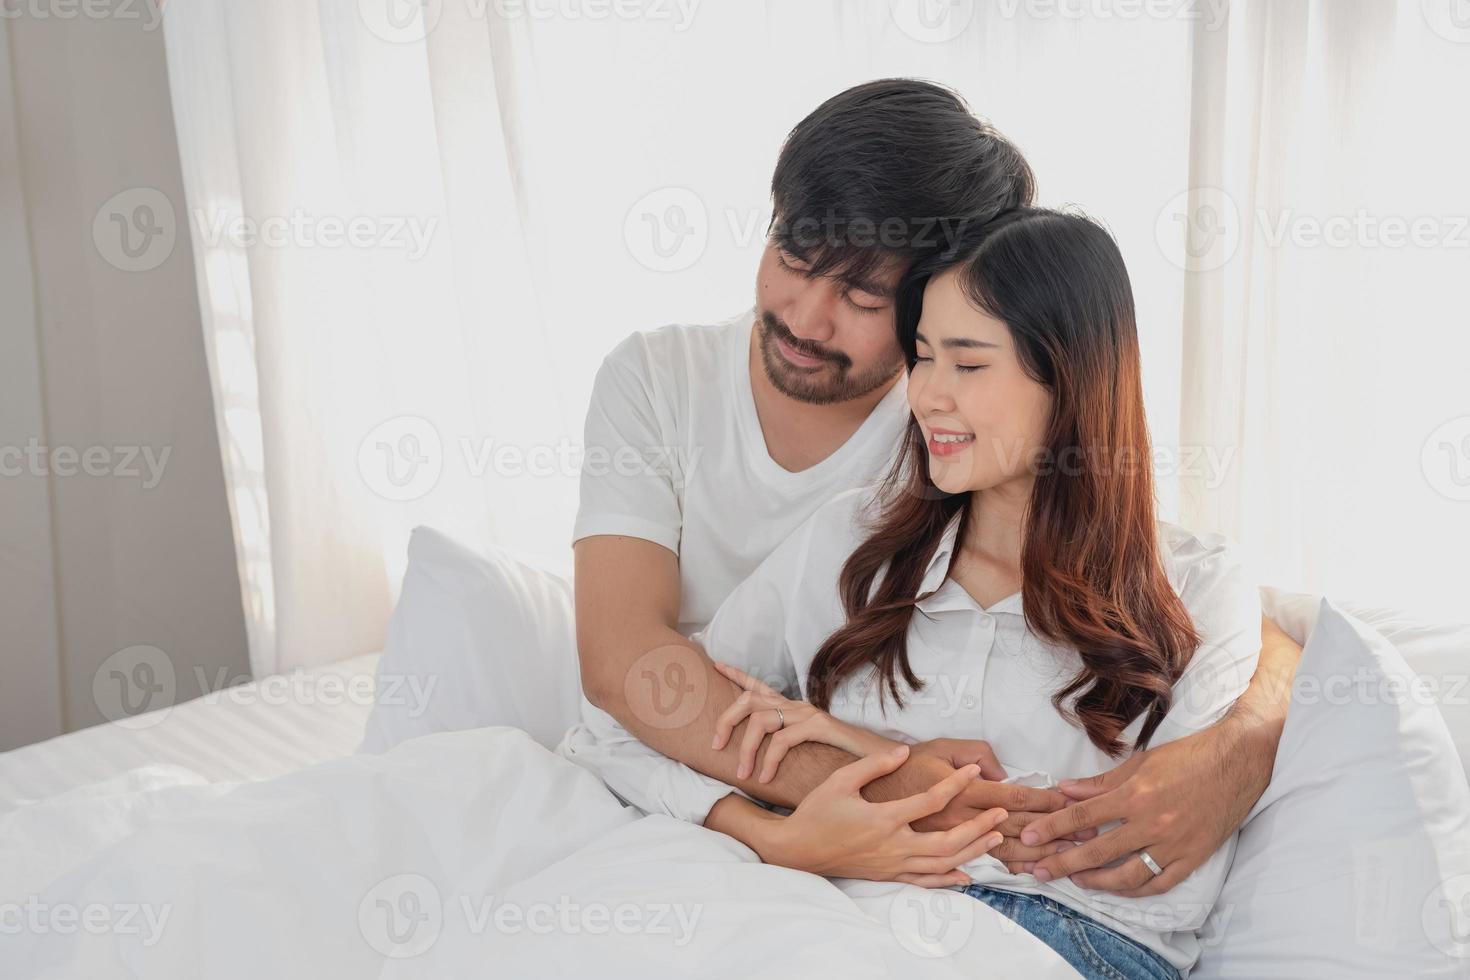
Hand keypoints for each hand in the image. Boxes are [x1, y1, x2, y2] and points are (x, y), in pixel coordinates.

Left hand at [710, 662, 894, 780]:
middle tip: (715, 746)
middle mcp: (798, 706)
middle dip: (726, 719)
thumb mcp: (807, 750)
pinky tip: (766, 778)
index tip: (716, 665)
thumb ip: (787, 747)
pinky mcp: (819, 727)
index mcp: (793, 708)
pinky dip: (769, 760)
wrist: (881, 760)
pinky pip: (782, 739)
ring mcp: (808, 714)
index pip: (759, 686)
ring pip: (761, 720)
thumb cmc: (843, 760)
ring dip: (746, 748)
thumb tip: (760, 759)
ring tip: (743, 774)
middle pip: (750, 698)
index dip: (737, 675)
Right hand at [760, 744, 1008, 887]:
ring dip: (972, 852)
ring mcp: (891, 865)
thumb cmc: (818, 811)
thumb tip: (903, 751)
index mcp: (883, 818)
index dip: (956, 784)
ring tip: (994, 838)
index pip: (931, 801)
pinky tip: (967, 876)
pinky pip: (925, 882)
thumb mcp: (842, 780)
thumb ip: (875, 765)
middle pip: (948, 842)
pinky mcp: (887, 876)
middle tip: (1001, 814)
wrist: (797, 849)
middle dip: (978, 828)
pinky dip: (949, 880)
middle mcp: (893, 846)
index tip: (973, 771)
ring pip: (942, 865)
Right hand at [899, 739, 1095, 868]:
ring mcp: (943, 844)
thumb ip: (975, 755)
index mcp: (960, 793)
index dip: (1042, 800)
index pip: (1011, 799)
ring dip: (1029, 857)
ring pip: (994, 855)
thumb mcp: (941, 747)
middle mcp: (955, 822)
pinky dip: (990, 872)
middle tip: (1079, 834)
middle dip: (1048, 831)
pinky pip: (964, 870)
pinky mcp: (930, 858)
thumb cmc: (904, 767)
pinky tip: (1010, 873)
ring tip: (1058, 858)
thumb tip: (1000, 772)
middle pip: (1010, 831)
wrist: (863, 795)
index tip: (1067, 802)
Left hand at [1021, 716, 1268, 895]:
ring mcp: (1173, 843)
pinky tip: (1117, 888)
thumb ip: (1101, 782)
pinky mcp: (1193, 857)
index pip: (1083, 815)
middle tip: (1039, 871)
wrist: (1237, 763)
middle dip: (1063, 862)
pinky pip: (1159, 883)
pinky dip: (1135, 890)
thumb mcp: (1140, 762)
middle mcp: (1152, 822)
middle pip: (1098, 850)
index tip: (1028, 837)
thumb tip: (1065, 790)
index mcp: (1135, 794)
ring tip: (1076, 881)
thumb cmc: (1187, 757)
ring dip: (1097, 882)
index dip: (1052, 828)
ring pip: (1127, 875)